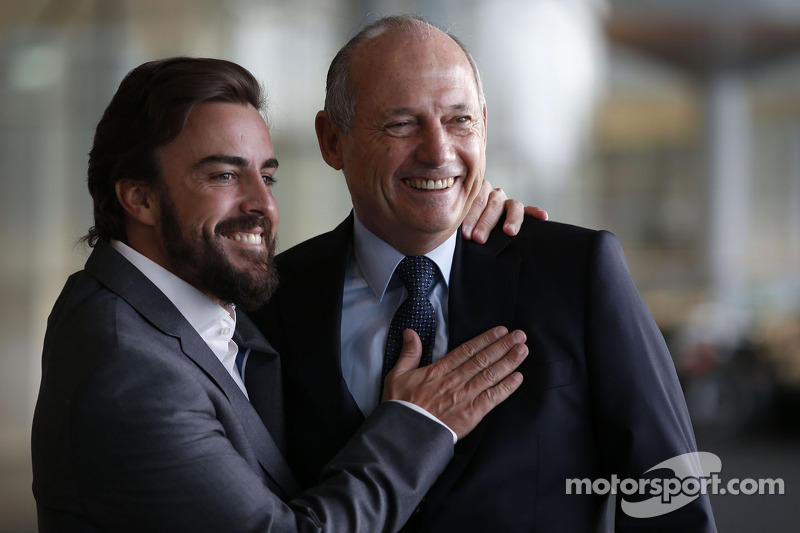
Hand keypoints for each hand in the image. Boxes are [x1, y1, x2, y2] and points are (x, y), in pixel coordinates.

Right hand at [383, 326, 527, 439]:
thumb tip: (411, 333)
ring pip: (491, 375)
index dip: (486, 339)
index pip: (467, 350)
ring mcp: (465, 397)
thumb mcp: (397, 375)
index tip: (500, 331)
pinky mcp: (471, 414)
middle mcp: (455, 381)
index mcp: (439, 370)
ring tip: (522, 350)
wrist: (405, 435)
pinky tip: (517, 378)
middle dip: (503, 346)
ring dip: (508, 362)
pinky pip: (492, 398)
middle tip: (519, 335)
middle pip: (483, 359)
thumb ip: (408, 353)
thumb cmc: (400, 407)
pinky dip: (506, 387)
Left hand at [462, 180, 547, 243]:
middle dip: (485, 223)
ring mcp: (507, 202)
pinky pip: (528, 211)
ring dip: (511, 219)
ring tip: (509, 231)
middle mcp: (494, 194)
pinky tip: (542, 216)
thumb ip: (460, 223)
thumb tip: (461, 234)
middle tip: (478, 238)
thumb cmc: (463, 227)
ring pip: (512, 205)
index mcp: (477, 191)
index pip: (476, 201)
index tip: (466, 234)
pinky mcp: (520, 212)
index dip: (471, 218)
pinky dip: (535, 212)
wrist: (470, 231)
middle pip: (492, 204)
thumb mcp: (459, 222)